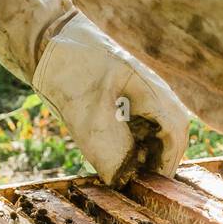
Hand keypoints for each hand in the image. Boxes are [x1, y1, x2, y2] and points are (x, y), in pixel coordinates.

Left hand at [33, 14, 190, 186]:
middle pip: (171, 132)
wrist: (46, 37)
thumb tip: (120, 178)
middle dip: (158, 159)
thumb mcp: (85, 113)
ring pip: (155, 128)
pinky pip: (138, 122)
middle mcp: (153, 89)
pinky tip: (111, 149)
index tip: (151, 186)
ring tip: (125, 168)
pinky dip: (131, 140)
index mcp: (152, 90)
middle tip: (138, 181)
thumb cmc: (68, 68)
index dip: (167, 163)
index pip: (176, 133)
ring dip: (144, 150)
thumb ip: (106, 149)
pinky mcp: (124, 93)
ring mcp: (140, 90)